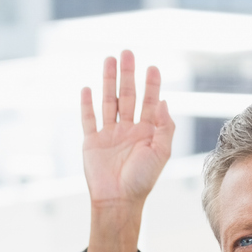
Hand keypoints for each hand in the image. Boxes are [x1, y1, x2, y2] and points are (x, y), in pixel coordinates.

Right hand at [80, 51, 173, 251]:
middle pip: (128, 95)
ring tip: (108, 60)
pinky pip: (88, 118)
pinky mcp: (92, 141)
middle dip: (127, 74)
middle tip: (127, 52)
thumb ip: (165, 127)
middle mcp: (128, 128)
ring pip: (109, 101)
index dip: (152, 83)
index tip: (152, 66)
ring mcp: (109, 133)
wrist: (117, 199)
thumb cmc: (142, 180)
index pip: (150, 101)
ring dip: (108, 81)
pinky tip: (87, 88)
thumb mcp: (161, 152)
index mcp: (147, 130)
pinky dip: (87, 104)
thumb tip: (165, 102)